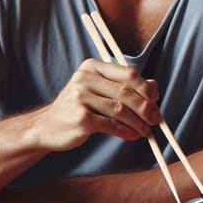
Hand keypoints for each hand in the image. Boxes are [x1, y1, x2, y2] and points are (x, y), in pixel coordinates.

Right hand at [30, 58, 162, 150]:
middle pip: (126, 92)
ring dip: (138, 122)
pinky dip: (126, 131)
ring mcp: (80, 98)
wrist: (46, 127)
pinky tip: (133, 136)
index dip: (146, 88)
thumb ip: (125, 86)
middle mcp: (85, 78)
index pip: (128, 74)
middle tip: (156, 119)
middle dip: (146, 107)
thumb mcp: (100, 91)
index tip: (156, 100)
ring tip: (146, 130)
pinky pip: (111, 124)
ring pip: (121, 109)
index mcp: (93, 67)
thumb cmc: (78, 107)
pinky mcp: (80, 117)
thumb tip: (155, 86)